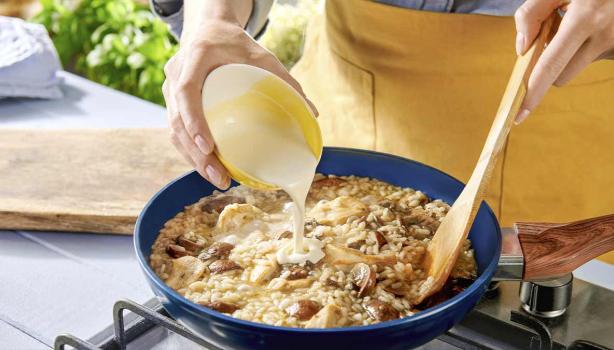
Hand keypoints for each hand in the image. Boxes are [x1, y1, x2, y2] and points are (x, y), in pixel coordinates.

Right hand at [162, 1, 313, 187]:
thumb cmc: (237, 43)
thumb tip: (312, 114)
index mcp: (196, 57)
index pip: (186, 92)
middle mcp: (176, 74)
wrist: (210, 30)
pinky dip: (191, 152)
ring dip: (192, 159)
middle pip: (177, 120)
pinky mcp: (172, 102)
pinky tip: (210, 168)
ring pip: (174, 131)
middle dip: (195, 153)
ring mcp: (170, 89)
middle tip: (218, 175)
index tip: (208, 146)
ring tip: (217, 179)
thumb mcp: (262, 55)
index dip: (194, 120)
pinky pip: (177, 131)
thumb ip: (286, 80)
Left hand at [514, 0, 613, 123]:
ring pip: (579, 65)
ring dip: (574, 51)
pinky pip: (596, 56)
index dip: (533, 92)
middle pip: (561, 76)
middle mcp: (605, 36)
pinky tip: (598, 23)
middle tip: (553, 35)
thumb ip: (532, 13)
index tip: (520, 115)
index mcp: (585, 18)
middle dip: (550, 67)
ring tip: (584, 19)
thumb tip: (521, 49)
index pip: (551, 66)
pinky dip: (590, 44)